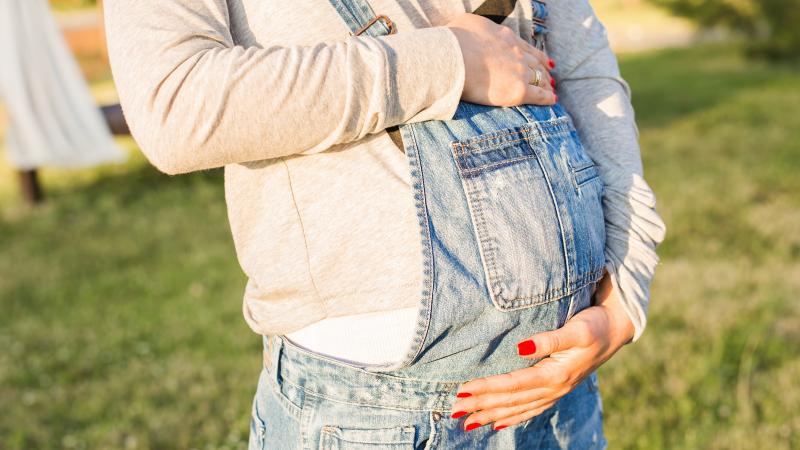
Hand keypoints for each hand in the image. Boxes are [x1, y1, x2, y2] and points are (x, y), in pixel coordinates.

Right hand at [447, 13, 556, 106]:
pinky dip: (547, 97)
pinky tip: (552, 100)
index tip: (542, 60)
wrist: (455, 56)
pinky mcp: (519, 90)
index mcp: (506, 37)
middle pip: (536, 62)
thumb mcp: (466, 23)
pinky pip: (539, 95)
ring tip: (550, 89)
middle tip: (549, 76)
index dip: (536, 55)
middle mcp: (517, 53)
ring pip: (539, 77)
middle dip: (543, 69)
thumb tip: (470, 31)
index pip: (527, 48)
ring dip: (546, 83)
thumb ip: (475, 28)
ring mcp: (520, 72)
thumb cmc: (454, 40)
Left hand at [450, 270, 634, 430]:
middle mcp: (554, 388)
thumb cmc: (595, 325)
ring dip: (492, 415)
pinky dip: (513, 417)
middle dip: (481, 405)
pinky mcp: (558, 389)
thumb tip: (521, 347)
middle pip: (511, 400)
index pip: (513, 384)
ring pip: (519, 408)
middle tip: (455, 410)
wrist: (617, 330)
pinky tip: (498, 423)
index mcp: (555, 374)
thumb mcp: (576, 329)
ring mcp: (556, 391)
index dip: (486, 388)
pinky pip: (531, 409)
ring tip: (468, 422)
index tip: (462, 390)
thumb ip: (549, 340)